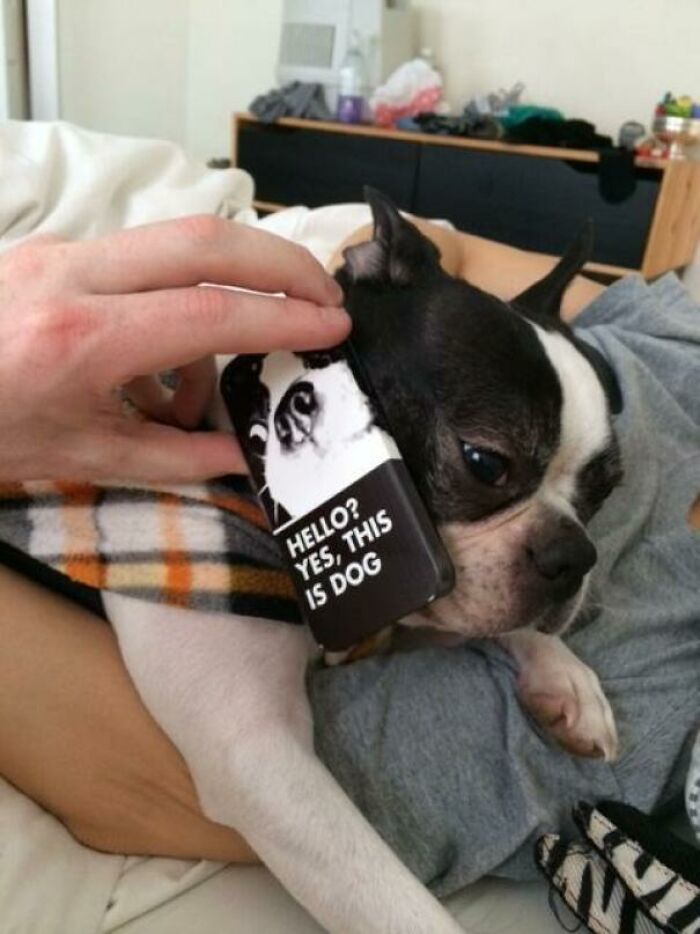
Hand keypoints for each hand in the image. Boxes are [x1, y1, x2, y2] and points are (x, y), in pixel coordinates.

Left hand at [0, 216, 348, 482]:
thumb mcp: (81, 458)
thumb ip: (174, 459)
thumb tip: (243, 460)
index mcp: (79, 340)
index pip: (207, 312)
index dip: (281, 318)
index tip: (334, 326)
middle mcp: (71, 277)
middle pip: (202, 238)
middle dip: (280, 261)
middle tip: (324, 295)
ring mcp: (59, 253)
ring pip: (175, 241)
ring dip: (227, 291)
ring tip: (220, 376)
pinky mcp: (54, 250)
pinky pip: (141, 263)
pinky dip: (176, 308)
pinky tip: (161, 371)